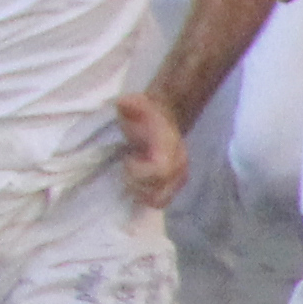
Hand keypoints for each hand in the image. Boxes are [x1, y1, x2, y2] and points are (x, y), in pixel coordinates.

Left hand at [109, 88, 191, 206]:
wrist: (164, 114)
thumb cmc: (145, 112)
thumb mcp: (134, 103)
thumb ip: (130, 104)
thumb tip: (123, 102)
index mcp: (170, 146)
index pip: (160, 171)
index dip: (140, 172)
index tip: (128, 160)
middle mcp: (179, 165)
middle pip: (159, 193)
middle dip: (138, 186)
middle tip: (127, 171)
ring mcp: (179, 177)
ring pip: (160, 201)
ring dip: (141, 193)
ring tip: (132, 176)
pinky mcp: (175, 185)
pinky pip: (161, 201)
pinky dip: (146, 196)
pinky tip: (137, 181)